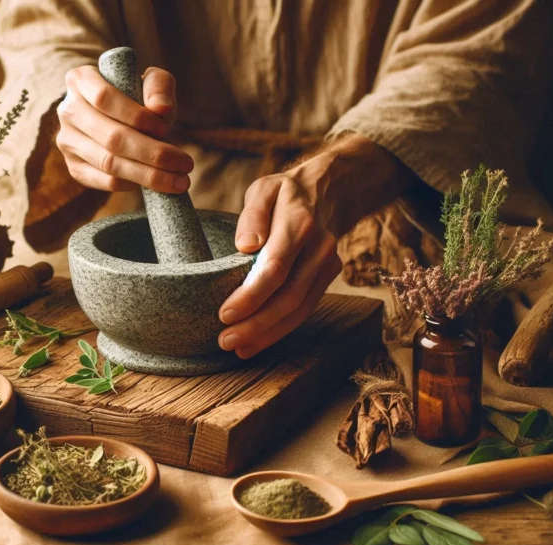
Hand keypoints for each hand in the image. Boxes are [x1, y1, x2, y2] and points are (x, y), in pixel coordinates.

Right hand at [55, 65, 193, 192]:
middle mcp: (68, 110)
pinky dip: (132, 184)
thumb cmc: (136, 95)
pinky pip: (104, 181)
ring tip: (179, 180)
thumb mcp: (150, 81)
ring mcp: (67, 141)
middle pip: (111, 138)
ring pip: (109, 163)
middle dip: (153, 154)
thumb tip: (161, 109)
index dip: (137, 116)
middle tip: (186, 165)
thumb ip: (159, 87)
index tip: (166, 128)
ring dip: (147, 175)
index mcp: (81, 80)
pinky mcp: (74, 166)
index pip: (104, 98)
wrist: (114, 116)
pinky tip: (156, 184)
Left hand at [217, 168, 341, 358]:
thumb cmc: (283, 194)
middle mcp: (320, 247)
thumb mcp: (264, 189)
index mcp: (300, 223)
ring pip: (299, 309)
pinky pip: (305, 309)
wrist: (324, 192)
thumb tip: (246, 245)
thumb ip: (253, 214)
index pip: (275, 267)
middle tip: (225, 340)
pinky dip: (280, 329)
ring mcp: (328, 265)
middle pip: (289, 296)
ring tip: (237, 347)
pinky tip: (256, 342)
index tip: (224, 314)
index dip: (251, 295)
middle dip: (256, 323)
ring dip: (267, 333)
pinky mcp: (328, 277)